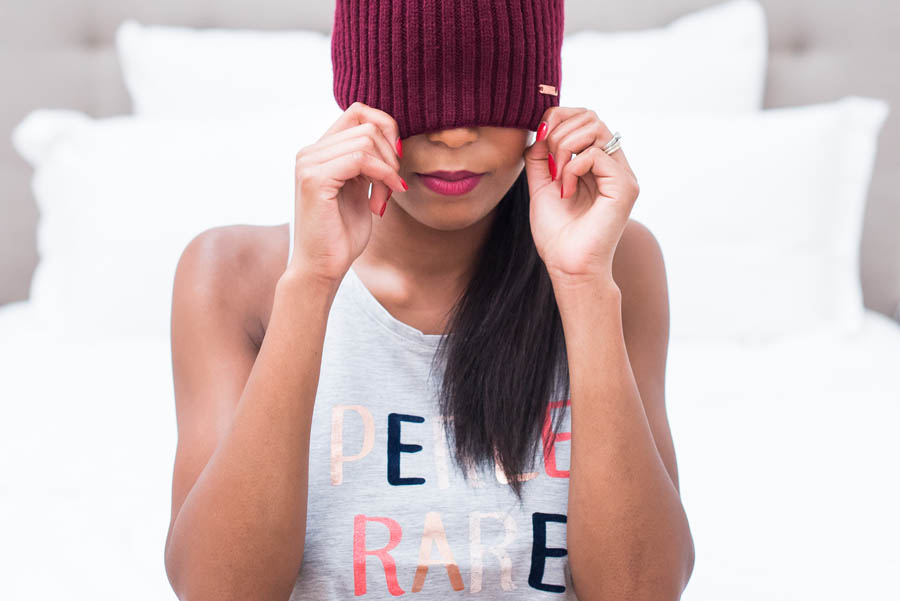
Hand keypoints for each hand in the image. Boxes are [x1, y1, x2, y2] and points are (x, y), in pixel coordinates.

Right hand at [288, 102, 407, 282]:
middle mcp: (309, 152)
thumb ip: (367, 162)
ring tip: (384, 198)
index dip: (386, 128)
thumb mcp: (360, 189)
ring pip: (367, 138)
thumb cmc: (342, 234)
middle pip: (367, 124)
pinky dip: (382, 176)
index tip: (396, 162)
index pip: (358, 111)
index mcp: (319, 151)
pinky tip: (382, 201)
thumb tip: (390, 138)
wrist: (322, 268)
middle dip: (391, 155)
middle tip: (392, 188)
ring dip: (387, 169)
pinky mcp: (314, 178)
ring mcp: (309, 163)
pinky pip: (361, 158)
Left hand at [523, 107, 639, 283]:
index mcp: (596, 163)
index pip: (584, 118)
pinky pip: (595, 154)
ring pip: (594, 128)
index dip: (559, 118)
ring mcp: (621, 175)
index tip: (540, 140)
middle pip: (591, 116)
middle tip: (548, 165)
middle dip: (559, 131)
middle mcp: (613, 165)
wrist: (567, 267)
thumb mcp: (541, 186)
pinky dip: (572, 168)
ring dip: (564, 148)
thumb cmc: (556, 234)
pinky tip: (566, 191)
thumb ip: (541, 157)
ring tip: (556, 177)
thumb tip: (541, 129)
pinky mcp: (624, 187)